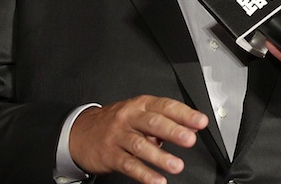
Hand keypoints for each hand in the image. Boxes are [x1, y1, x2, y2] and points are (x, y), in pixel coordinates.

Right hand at [69, 95, 208, 183]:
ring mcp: (118, 136)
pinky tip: (156, 180)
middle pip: (154, 123)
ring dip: (160, 157)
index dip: (184, 114)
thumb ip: (162, 120)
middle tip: (190, 140)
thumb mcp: (138, 113)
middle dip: (174, 131)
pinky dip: (144, 174)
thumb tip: (187, 128)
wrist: (80, 132)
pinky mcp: (110, 155)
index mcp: (141, 105)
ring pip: (141, 145)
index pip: (166, 106)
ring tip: (176, 166)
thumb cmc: (116, 122)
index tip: (200, 122)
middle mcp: (129, 118)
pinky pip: (128, 164)